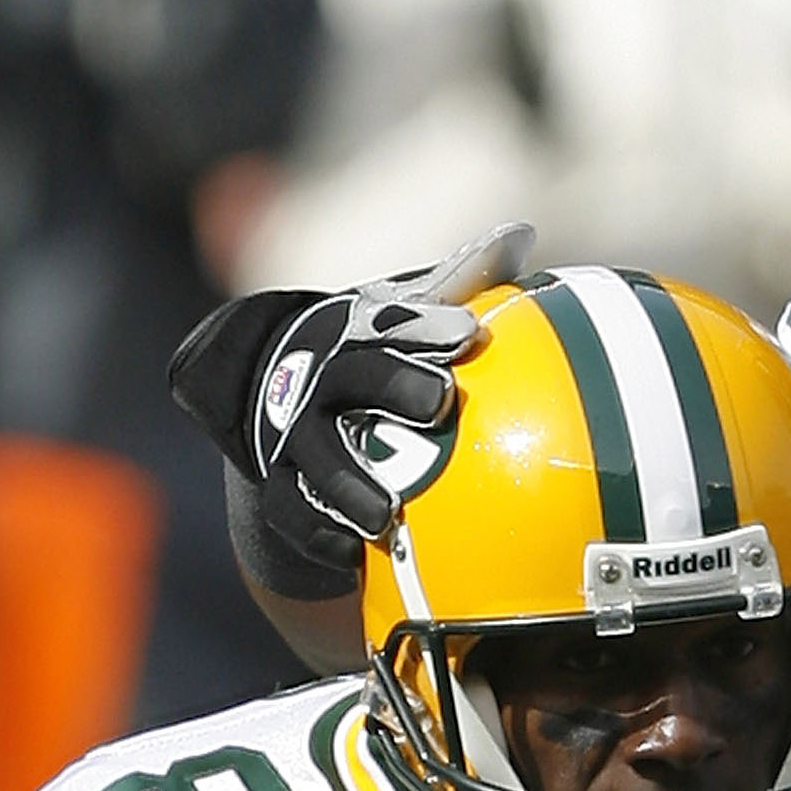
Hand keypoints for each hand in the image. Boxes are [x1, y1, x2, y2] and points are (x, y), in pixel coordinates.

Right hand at [168, 225, 534, 569]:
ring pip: (319, 458)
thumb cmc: (367, 353)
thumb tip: (519, 233)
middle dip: (394, 385)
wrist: (271, 388)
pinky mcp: (279, 485)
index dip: (426, 325)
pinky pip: (292, 514)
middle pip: (355, 378)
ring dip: (351, 483)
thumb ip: (455, 285)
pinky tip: (351, 557)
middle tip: (439, 401)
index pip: (393, 320)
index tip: (467, 332)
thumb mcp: (400, 314)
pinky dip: (320, 535)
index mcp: (356, 332)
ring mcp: (295, 434)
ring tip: (384, 513)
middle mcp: (321, 378)